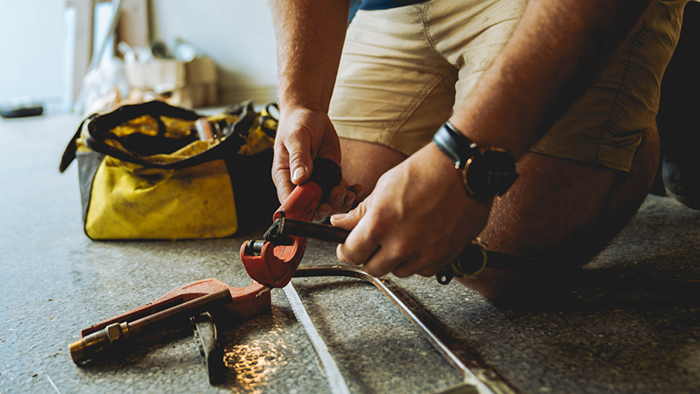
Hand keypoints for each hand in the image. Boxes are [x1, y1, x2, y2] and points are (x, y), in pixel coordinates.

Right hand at [272, 107, 361, 216]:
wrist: (311, 114)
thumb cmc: (297, 123)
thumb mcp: (296, 138)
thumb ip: (299, 158)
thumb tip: (299, 178)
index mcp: (284, 177)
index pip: (289, 201)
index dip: (304, 209)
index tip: (320, 205)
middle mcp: (299, 183)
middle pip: (311, 206)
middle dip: (327, 206)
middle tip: (339, 193)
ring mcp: (315, 181)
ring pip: (327, 202)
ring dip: (340, 202)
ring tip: (349, 192)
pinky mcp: (329, 176)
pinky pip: (338, 191)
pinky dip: (349, 193)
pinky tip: (356, 188)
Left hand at [330, 143, 491, 277]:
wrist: (464, 169)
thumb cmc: (426, 171)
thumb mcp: (384, 187)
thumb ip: (361, 212)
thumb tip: (341, 223)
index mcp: (380, 224)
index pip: (351, 254)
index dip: (347, 250)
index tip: (349, 246)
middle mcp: (401, 244)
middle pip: (373, 269)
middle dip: (370, 256)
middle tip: (375, 241)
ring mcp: (424, 253)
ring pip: (399, 271)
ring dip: (397, 259)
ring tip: (404, 235)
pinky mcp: (445, 257)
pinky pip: (424, 270)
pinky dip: (420, 260)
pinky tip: (422, 240)